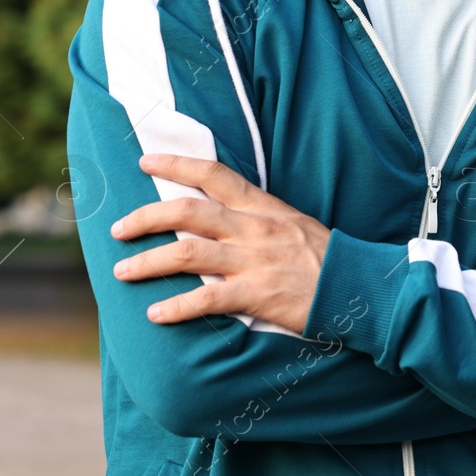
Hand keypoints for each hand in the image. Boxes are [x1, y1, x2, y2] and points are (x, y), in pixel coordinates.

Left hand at [109, 154, 330, 334]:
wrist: (358, 287)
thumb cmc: (325, 257)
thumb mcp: (293, 223)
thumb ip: (256, 218)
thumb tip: (219, 217)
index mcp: (263, 207)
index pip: (214, 174)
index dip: (176, 164)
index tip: (144, 161)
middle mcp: (254, 229)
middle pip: (187, 211)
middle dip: (145, 217)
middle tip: (117, 230)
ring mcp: (254, 261)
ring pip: (186, 253)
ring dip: (147, 262)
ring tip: (122, 272)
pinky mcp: (257, 295)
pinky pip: (206, 300)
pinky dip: (175, 307)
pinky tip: (155, 315)